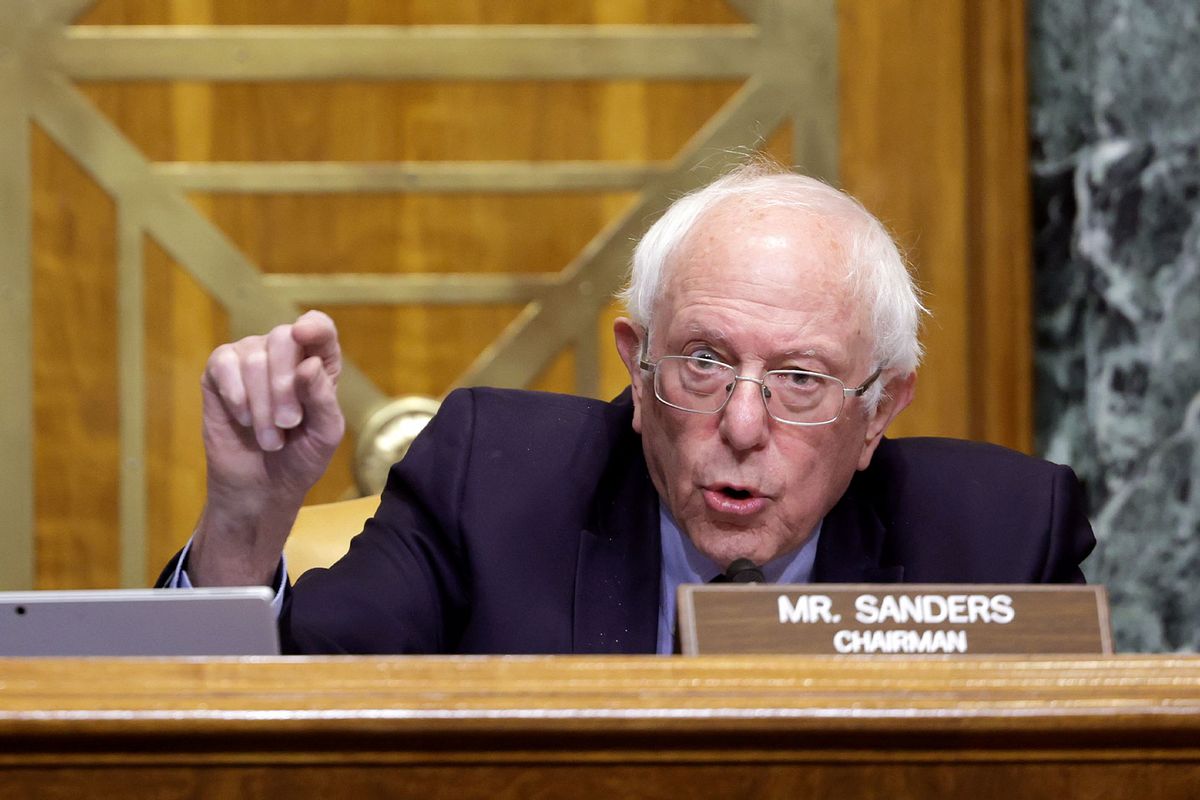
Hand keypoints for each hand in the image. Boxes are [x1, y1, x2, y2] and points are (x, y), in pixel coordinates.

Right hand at [190, 310, 344, 585]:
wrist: (262, 487)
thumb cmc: (300, 457)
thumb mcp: (324, 434)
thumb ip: (322, 398)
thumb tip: (309, 364)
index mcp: (318, 362)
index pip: (319, 327)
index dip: (313, 326)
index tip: (303, 334)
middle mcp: (284, 353)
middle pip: (283, 338)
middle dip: (283, 386)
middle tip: (287, 424)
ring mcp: (249, 358)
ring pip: (253, 358)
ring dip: (262, 405)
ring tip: (269, 438)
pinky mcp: (218, 372)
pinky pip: (223, 364)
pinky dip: (235, 395)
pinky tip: (243, 419)